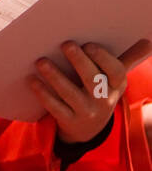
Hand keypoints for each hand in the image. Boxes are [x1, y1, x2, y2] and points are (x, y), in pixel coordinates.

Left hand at [28, 38, 151, 144]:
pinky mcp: (69, 121)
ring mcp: (86, 113)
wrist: (87, 129)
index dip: (104, 59)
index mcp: (116, 87)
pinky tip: (31, 80)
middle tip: (65, 44)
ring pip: (70, 94)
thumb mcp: (113, 80)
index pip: (117, 73)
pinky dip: (42, 93)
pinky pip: (55, 107)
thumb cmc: (99, 92)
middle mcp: (104, 101)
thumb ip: (127, 59)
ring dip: (55, 76)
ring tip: (41, 61)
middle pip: (93, 81)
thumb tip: (147, 41)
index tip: (89, 44)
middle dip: (80, 62)